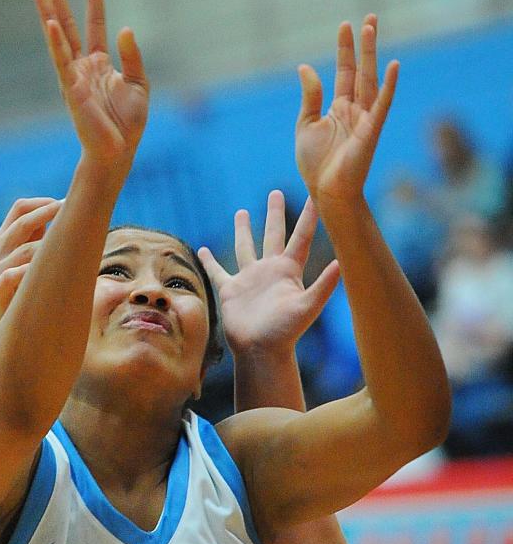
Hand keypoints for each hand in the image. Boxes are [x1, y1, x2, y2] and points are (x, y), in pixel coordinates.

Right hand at [0, 197, 60, 348]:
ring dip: (50, 246)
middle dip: (48, 213)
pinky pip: (16, 274)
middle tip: (72, 210)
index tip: (65, 205)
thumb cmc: (13, 299)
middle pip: (21, 222)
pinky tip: (53, 273)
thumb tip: (61, 223)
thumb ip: (34, 244)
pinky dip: (34, 271)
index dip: (42, 203)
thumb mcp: (21, 266)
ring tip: (71, 246)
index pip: (18, 209)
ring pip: (24, 249)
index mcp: (0, 243)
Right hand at [33, 0, 148, 168]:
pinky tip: (50, 24)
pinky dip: (56, 43)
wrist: (118, 151)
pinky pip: (61, 62)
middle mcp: (82, 66)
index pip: (94, 24)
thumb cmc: (128, 123)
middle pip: (68, 25)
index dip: (94, 0)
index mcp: (99, 63)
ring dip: (48, 15)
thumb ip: (132, 56)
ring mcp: (74, 76)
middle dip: (58, 0)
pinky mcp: (71, 89)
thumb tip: (125, 28)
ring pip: (58, 39)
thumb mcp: (139, 83)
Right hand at [198, 191, 339, 355]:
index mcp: (289, 270)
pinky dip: (209, 261)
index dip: (308, 217)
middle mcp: (270, 270)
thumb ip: (324, 285)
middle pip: (273, 234)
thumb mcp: (308, 307)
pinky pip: (218, 271)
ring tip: (242, 212)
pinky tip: (202, 249)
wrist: (260, 351)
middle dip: (274, 214)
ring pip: (246, 247)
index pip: (301, 237)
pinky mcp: (231, 290)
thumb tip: (341, 263)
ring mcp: (250, 279)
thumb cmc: (286, 332)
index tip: (316, 196)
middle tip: (275, 192)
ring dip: (244, 230)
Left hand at [296, 15, 397, 206]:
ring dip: (372, 54)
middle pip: (361, 69)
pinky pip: (382, 104)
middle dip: (364, 44)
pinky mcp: (372, 130)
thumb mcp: (306, 124)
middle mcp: (355, 108)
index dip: (345, 49)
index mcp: (339, 107)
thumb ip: (310, 96)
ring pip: (371, 80)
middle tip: (369, 17)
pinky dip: (389, 86)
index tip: (345, 25)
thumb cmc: (316, 164)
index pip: (344, 71)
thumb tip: (305, 66)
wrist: (325, 191)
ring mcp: (366, 118)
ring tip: (371, 28)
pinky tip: (393, 65)